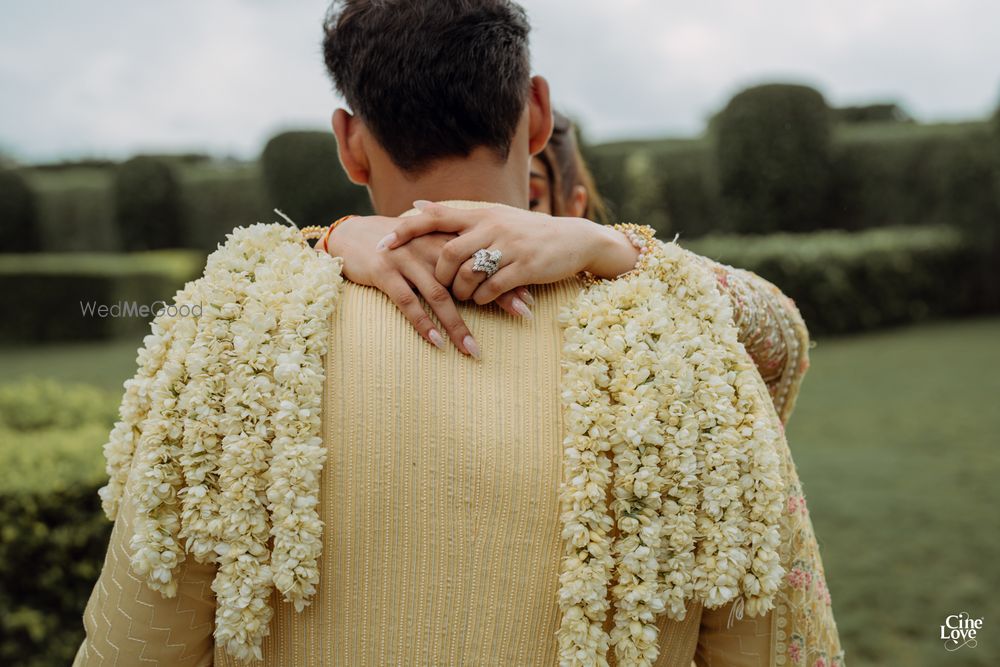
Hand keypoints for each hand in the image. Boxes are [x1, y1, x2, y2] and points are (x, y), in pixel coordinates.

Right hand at [324, 215, 532, 357]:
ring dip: (458, 325)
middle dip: (498, 297)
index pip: (481, 260)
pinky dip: (423, 323)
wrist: (350, 235)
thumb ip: (453, 256)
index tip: (530, 298)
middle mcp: (429, 247)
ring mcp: (406, 259)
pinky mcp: (384, 272)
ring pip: (439, 295)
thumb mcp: (426, 243)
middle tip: (523, 316)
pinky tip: (437, 342)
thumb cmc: (395, 245)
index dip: (506, 279)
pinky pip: (407, 302)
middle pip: (469, 275)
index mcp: (444, 239)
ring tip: (473, 349)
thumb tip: (486, 280)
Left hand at [376, 201, 640, 304]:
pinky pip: (492, 288)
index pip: (435, 216)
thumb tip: (416, 206)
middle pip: (447, 253)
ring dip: (462, 291)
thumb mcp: (492, 216)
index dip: (406, 230)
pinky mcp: (526, 268)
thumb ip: (455, 215)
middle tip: (442, 286)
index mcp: (481, 213)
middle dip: (439, 275)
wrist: (574, 239)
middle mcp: (492, 226)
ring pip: (468, 273)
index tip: (382, 244)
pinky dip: (484, 298)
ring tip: (467, 296)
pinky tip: (487, 299)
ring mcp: (510, 247)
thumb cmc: (526, 231)